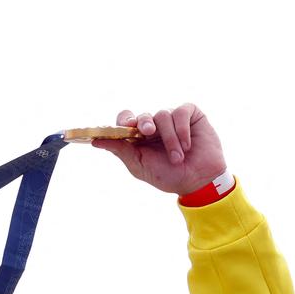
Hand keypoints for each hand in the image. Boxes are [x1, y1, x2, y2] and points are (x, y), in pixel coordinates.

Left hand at [91, 104, 227, 195]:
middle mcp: (154, 126)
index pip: (125, 119)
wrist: (200, 182)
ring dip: (170, 138)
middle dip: (143, 122)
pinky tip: (187, 145)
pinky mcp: (191, 115)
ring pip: (163, 115)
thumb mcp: (140, 165)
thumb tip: (95, 141)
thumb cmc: (168, 176)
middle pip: (142, 115)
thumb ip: (120, 151)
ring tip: (177, 157)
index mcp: (138, 136)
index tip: (125, 127)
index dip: (123, 120)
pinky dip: (183, 129)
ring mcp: (172, 119)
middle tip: (147, 132)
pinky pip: (182, 111)